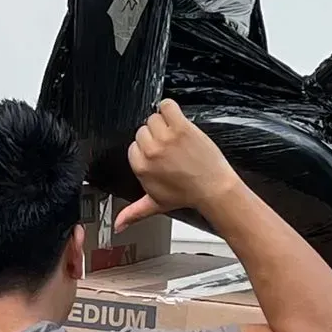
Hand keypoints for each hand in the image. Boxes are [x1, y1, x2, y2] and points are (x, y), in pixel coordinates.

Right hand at [115, 99, 236, 224]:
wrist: (213, 189)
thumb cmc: (187, 195)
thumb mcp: (155, 204)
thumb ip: (133, 213)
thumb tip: (118, 226)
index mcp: (140, 167)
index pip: (133, 145)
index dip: (147, 148)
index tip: (160, 155)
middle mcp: (150, 152)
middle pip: (143, 130)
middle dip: (156, 136)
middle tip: (171, 148)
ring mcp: (165, 138)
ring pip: (154, 118)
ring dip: (165, 123)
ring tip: (177, 137)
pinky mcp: (180, 127)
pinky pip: (167, 106)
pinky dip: (169, 107)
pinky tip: (175, 117)